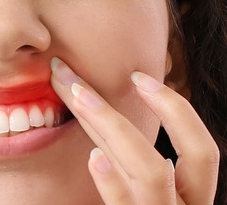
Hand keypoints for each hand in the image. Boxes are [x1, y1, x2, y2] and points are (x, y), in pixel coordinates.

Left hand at [50, 57, 218, 204]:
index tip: (139, 76)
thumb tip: (103, 132)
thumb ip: (130, 172)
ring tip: (76, 97)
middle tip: (67, 75)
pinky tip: (96, 161)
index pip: (201, 151)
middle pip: (166, 151)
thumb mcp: (144, 199)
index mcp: (188, 202)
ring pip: (152, 172)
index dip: (176, 109)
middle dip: (113, 106)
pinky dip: (116, 186)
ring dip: (109, 127)